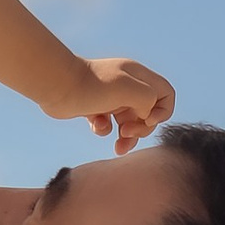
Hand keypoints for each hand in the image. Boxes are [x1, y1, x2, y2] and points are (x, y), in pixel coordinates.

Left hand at [54, 55, 176, 155]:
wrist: (57, 86)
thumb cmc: (93, 86)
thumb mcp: (131, 89)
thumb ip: (149, 101)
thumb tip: (145, 116)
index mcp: (138, 76)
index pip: (166, 94)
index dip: (163, 111)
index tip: (148, 119)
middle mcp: (127, 85)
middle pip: (148, 113)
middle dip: (142, 128)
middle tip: (126, 132)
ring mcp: (110, 97)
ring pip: (129, 122)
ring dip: (127, 138)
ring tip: (118, 147)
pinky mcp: (94, 108)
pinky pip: (108, 125)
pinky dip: (104, 130)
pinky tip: (95, 125)